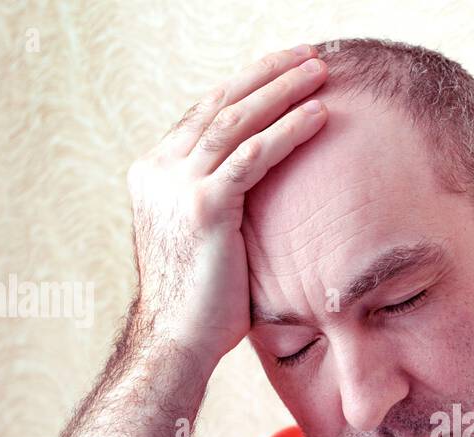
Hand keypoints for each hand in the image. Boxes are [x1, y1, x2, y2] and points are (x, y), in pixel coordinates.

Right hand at [124, 44, 327, 366]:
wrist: (177, 343)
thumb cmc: (201, 303)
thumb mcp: (204, 238)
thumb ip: (221, 202)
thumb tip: (260, 186)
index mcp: (153, 172)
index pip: (205, 114)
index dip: (246, 87)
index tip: (285, 70)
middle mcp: (158, 170)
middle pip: (219, 104)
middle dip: (267, 74)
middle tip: (307, 55)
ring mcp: (176, 185)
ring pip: (237, 120)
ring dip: (282, 90)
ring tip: (320, 71)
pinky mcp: (204, 207)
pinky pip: (253, 156)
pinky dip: (288, 131)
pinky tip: (318, 115)